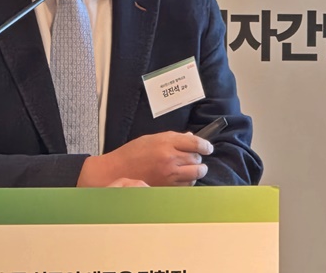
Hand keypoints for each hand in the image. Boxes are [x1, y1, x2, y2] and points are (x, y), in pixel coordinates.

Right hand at [77, 131, 212, 186]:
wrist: (117, 171)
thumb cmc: (132, 153)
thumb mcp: (152, 138)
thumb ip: (173, 138)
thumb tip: (190, 138)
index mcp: (166, 142)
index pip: (195, 143)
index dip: (205, 145)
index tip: (207, 147)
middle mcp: (169, 158)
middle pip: (197, 159)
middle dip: (198, 158)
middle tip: (194, 157)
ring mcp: (169, 175)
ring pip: (195, 173)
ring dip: (196, 170)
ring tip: (190, 168)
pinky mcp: (167, 187)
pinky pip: (187, 185)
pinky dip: (188, 181)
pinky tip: (182, 177)